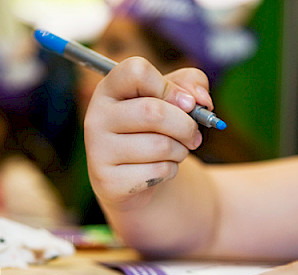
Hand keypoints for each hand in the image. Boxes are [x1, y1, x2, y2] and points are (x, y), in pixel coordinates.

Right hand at [84, 57, 212, 211]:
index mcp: (109, 89)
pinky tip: (161, 170)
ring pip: (160, 145)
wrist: (134, 177)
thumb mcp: (172, 100)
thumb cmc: (154, 130)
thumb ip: (191, 85)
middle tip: (194, 135)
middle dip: (186, 125)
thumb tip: (201, 100)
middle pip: (153, 111)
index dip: (169, 87)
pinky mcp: (108, 181)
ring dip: (181, 151)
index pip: (136, 71)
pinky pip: (157, 171)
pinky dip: (171, 171)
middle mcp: (96, 117)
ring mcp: (98, 151)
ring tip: (176, 152)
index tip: (187, 103)